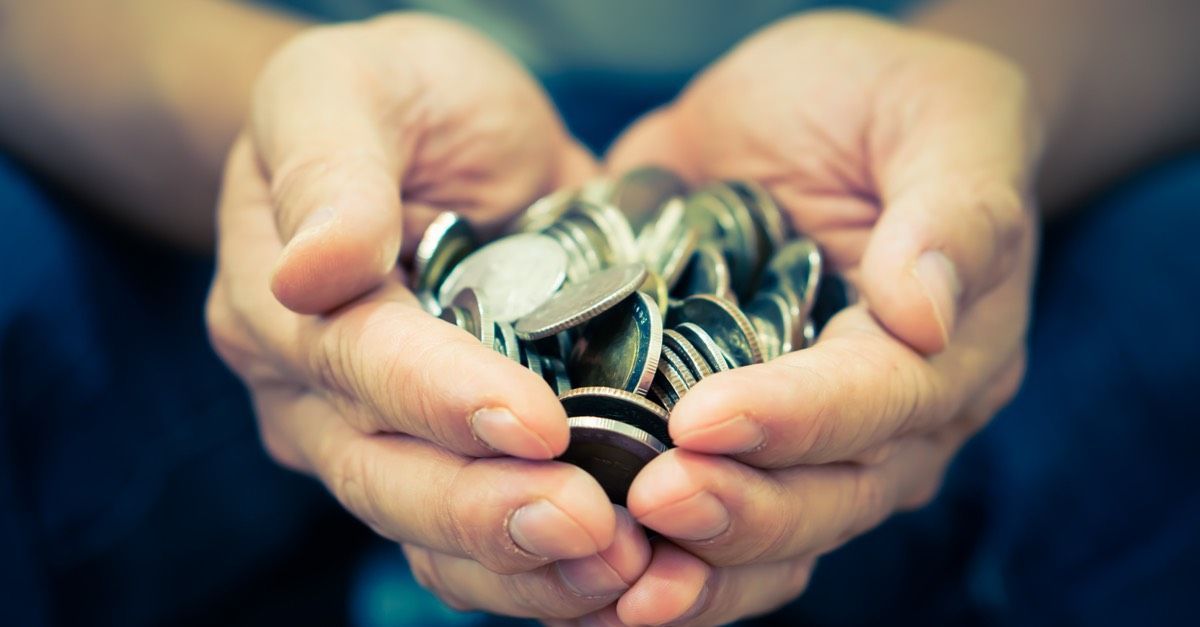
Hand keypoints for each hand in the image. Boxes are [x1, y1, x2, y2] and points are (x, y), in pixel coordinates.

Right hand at [206, 15, 649, 618]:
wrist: (435, 135)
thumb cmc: (396, 99)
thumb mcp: (351, 88)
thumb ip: (329, 169)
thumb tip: (309, 269)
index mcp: (279, 301)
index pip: (358, 361)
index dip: (442, 397)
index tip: (535, 423)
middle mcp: (313, 392)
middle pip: (387, 475)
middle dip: (488, 512)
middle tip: (593, 527)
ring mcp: (372, 439)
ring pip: (429, 531)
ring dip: (523, 565)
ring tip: (618, 569)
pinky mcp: (442, 462)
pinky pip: (475, 543)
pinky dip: (539, 573)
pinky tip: (612, 579)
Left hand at [600, 11, 1040, 623]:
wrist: (810, 109)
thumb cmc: (885, 104)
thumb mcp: (943, 121)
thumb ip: (955, 210)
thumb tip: (926, 309)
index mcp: (945, 351)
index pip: (879, 402)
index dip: (796, 420)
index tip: (705, 419)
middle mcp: (885, 422)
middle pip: (826, 499)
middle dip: (739, 512)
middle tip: (650, 501)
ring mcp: (807, 445)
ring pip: (770, 541)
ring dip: (695, 568)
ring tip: (617, 579)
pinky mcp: (735, 443)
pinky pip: (710, 529)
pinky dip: (658, 562)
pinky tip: (594, 585)